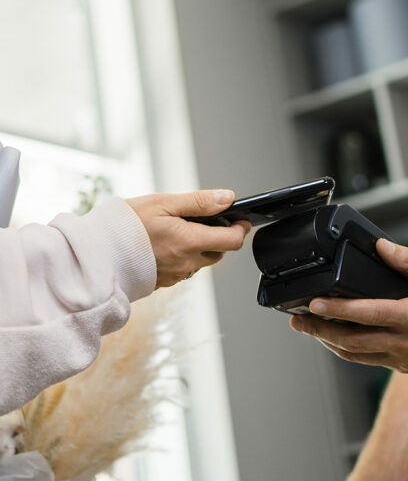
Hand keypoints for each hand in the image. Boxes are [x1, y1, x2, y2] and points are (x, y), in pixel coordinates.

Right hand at [127, 190, 248, 287]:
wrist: (95, 253)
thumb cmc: (125, 225)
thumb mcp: (163, 203)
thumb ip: (199, 202)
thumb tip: (227, 198)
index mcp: (190, 242)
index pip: (232, 241)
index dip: (240, 229)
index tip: (240, 219)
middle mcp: (186, 263)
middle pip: (218, 252)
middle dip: (219, 237)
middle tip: (205, 220)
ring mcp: (175, 275)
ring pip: (201, 262)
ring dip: (200, 247)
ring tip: (180, 230)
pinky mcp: (163, 282)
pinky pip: (183, 269)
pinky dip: (183, 257)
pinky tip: (166, 244)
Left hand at [290, 239, 407, 370]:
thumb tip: (381, 246)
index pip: (367, 316)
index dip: (337, 310)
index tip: (314, 303)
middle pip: (352, 343)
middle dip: (320, 331)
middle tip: (297, 321)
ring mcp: (405, 359)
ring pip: (357, 356)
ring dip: (329, 342)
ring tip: (308, 328)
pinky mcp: (405, 365)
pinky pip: (368, 359)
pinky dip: (347, 349)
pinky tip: (334, 337)